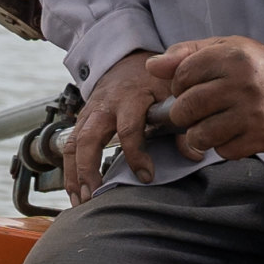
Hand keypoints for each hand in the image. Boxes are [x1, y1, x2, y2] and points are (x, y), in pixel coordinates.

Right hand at [62, 50, 168, 199]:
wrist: (128, 61)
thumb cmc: (152, 79)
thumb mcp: (171, 92)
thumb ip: (181, 121)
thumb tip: (194, 153)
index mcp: (130, 98)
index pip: (129, 129)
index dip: (136, 155)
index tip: (146, 176)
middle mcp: (104, 106)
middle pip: (88, 138)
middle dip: (88, 169)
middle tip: (95, 196)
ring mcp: (89, 113)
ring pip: (73, 144)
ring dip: (73, 175)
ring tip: (81, 202)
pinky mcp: (81, 121)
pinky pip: (69, 146)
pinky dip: (69, 170)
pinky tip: (76, 192)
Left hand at [151, 37, 263, 162]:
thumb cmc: (252, 67)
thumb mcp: (222, 49)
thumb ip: (184, 54)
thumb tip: (151, 67)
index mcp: (232, 57)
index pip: (181, 77)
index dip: (179, 85)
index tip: (191, 86)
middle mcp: (243, 84)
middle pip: (186, 108)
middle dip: (183, 113)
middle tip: (196, 109)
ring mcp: (254, 113)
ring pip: (200, 136)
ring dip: (199, 133)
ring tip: (212, 122)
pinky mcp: (262, 136)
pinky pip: (223, 151)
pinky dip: (223, 145)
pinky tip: (233, 130)